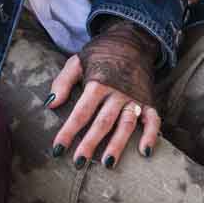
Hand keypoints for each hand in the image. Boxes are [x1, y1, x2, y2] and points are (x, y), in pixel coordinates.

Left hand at [45, 17, 161, 166]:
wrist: (133, 39)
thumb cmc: (100, 53)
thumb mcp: (77, 61)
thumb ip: (62, 82)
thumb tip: (50, 104)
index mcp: (98, 83)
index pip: (81, 112)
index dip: (69, 131)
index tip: (58, 148)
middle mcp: (117, 92)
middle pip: (102, 122)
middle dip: (90, 143)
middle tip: (79, 162)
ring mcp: (135, 98)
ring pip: (126, 124)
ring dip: (118, 144)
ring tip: (107, 164)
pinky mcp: (149, 100)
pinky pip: (153, 120)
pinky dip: (151, 135)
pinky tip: (145, 152)